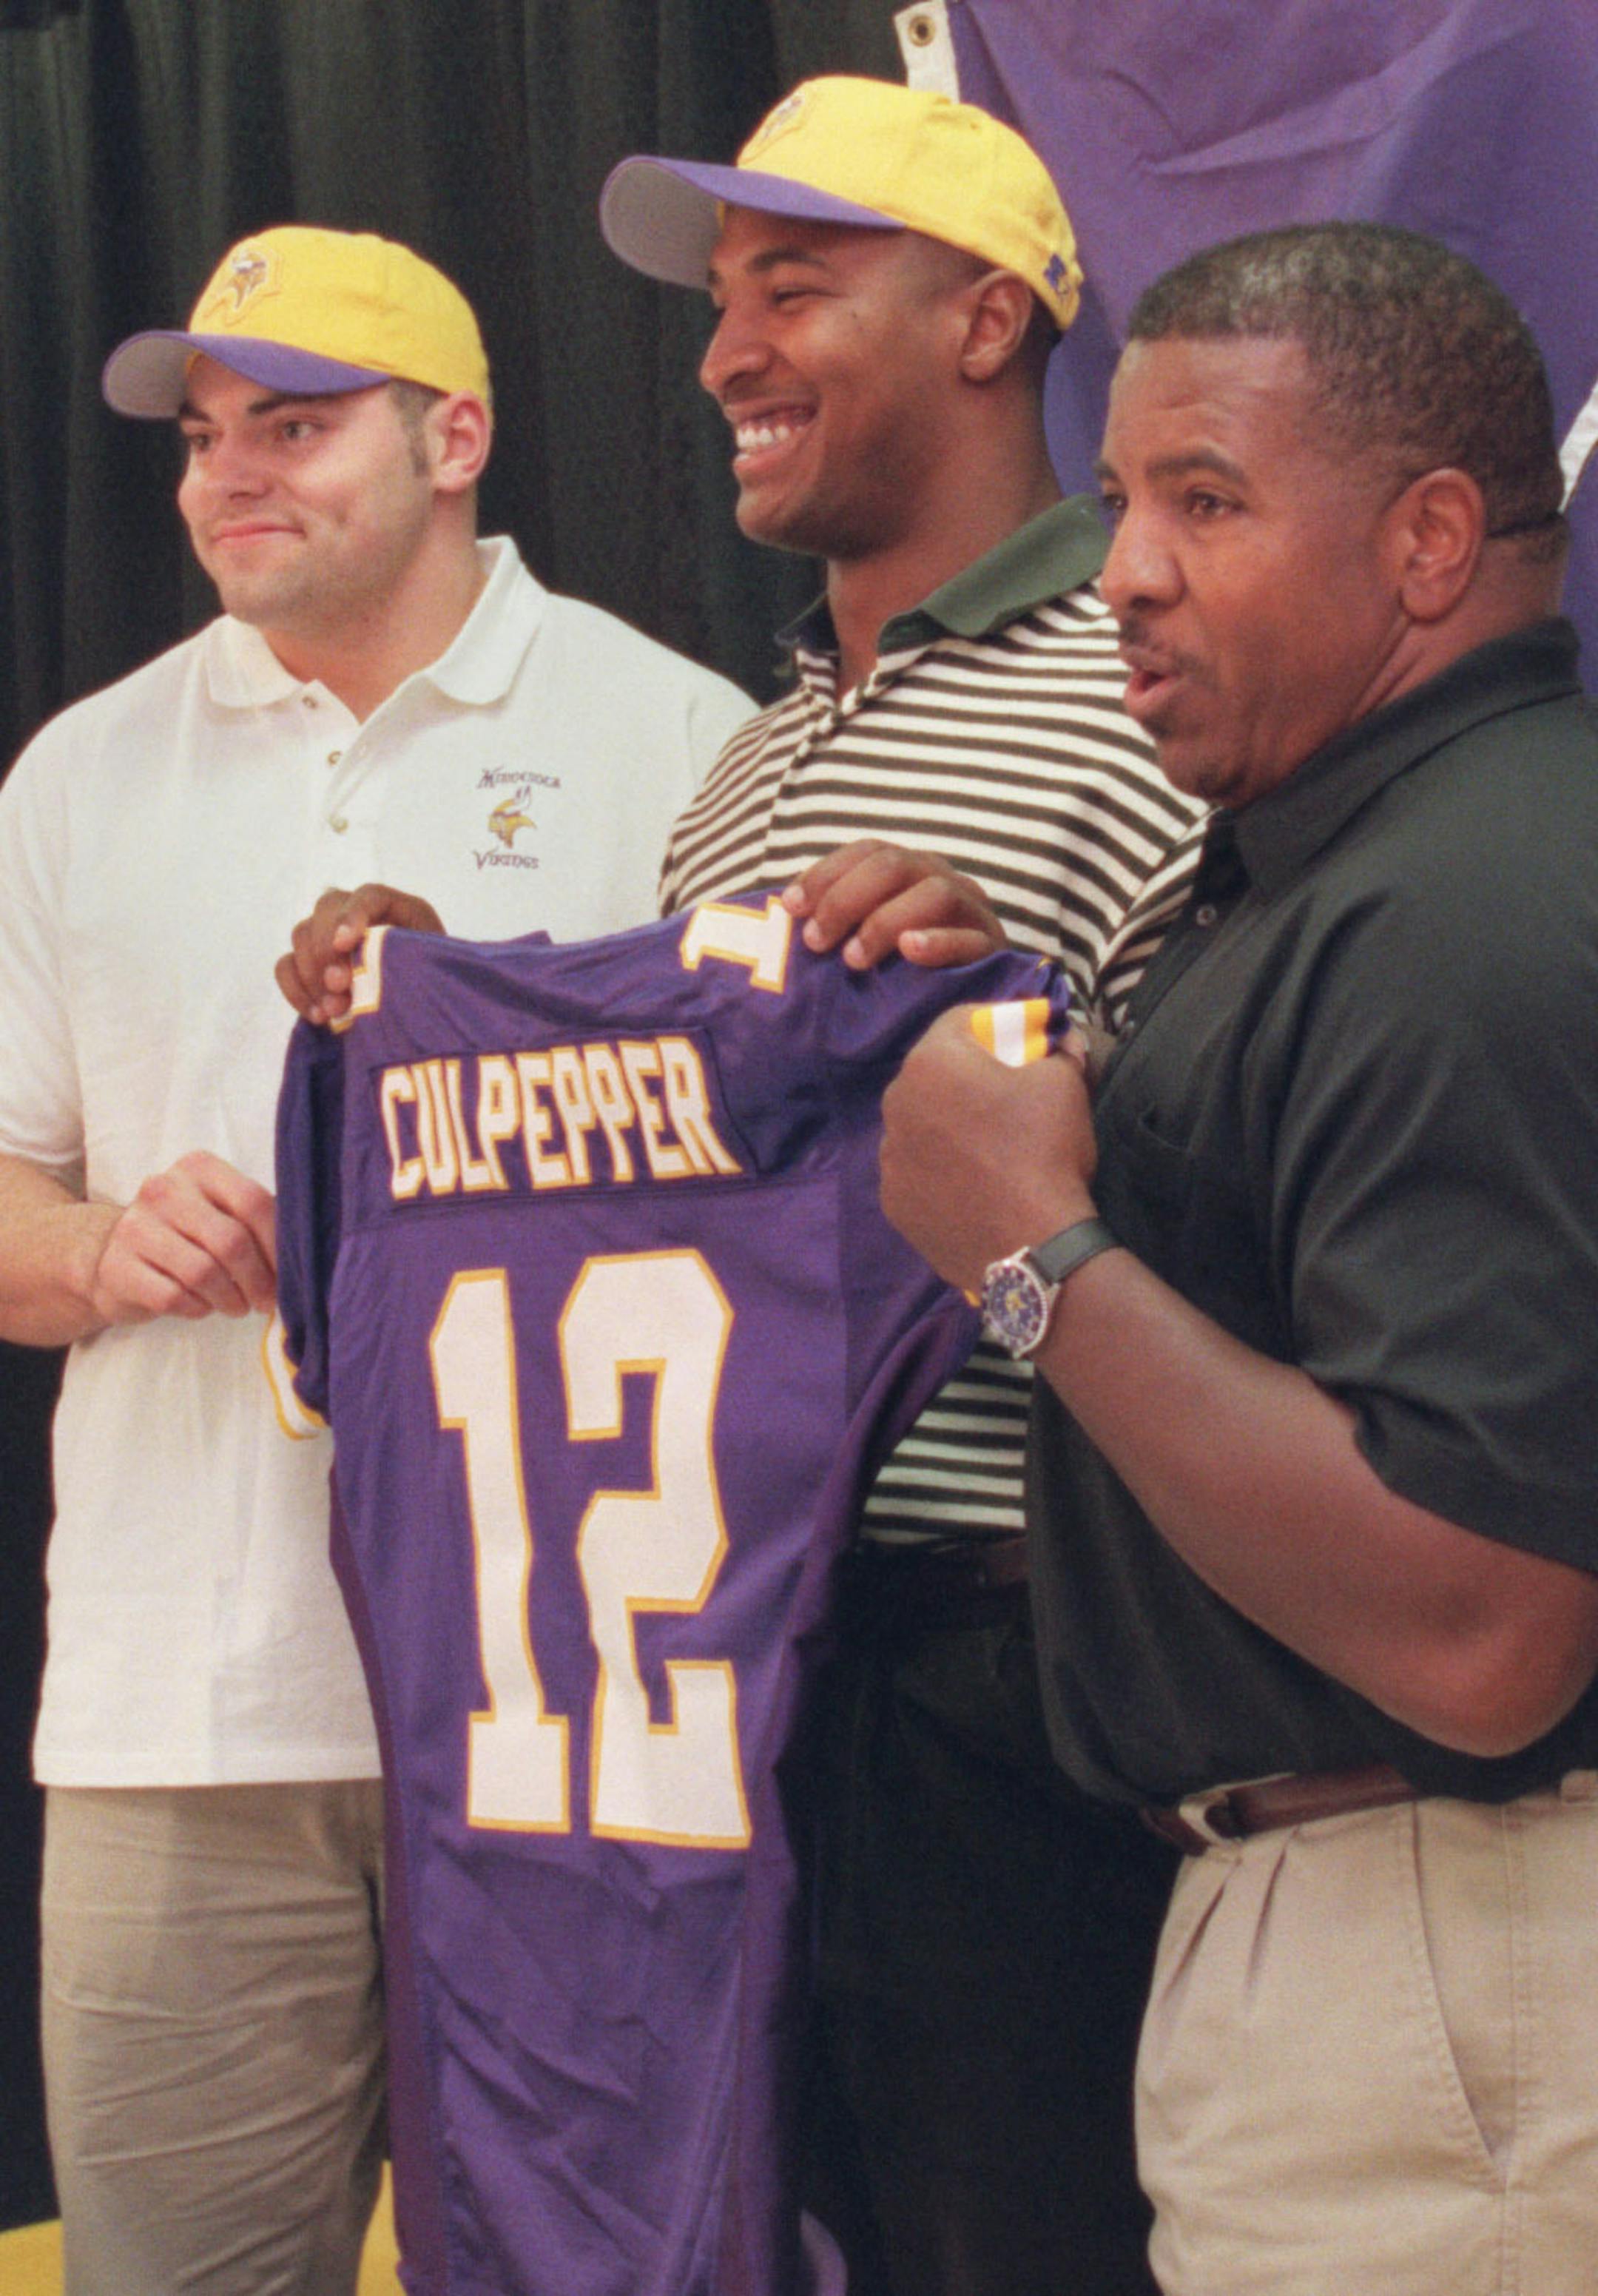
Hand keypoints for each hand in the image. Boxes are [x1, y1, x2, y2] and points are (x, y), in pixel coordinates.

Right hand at [89, 1151, 276, 1324]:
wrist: (116, 1259)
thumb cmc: (185, 1236)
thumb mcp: (218, 1213)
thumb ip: (255, 1222)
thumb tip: (302, 1257)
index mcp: (198, 1168)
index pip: (253, 1202)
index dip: (278, 1245)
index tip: (289, 1275)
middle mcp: (163, 1189)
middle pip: (231, 1241)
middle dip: (258, 1280)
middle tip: (266, 1302)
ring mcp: (135, 1226)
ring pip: (203, 1272)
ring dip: (230, 1299)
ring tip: (237, 1306)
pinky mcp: (118, 1266)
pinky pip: (173, 1297)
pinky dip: (196, 1309)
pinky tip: (201, 1306)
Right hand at [276, 883, 444, 1023]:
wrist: (424, 1020)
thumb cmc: (435, 992)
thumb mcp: (431, 973)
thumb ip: (402, 961)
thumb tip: (364, 966)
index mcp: (401, 910)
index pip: (370, 896)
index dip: (352, 915)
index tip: (344, 944)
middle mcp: (361, 915)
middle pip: (326, 908)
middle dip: (327, 948)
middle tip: (339, 985)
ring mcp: (331, 937)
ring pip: (301, 935)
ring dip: (313, 974)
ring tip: (336, 1010)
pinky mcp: (311, 965)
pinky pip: (286, 967)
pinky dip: (296, 991)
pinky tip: (319, 1016)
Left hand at [784, 841, 1004, 970]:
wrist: (967, 1016)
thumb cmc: (901, 974)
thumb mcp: (864, 941)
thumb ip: (837, 922)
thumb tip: (784, 910)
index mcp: (908, 871)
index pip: (868, 852)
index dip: (826, 873)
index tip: (791, 906)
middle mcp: (940, 879)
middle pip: (894, 865)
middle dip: (846, 899)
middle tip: (816, 942)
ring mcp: (971, 911)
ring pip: (934, 893)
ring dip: (885, 921)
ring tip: (855, 959)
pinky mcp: (992, 950)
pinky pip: (970, 939)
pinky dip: (938, 942)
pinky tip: (909, 951)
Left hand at [879, 1006, 1097, 1293]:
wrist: (1031, 1245)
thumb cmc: (1044, 1151)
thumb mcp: (1065, 1085)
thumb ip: (1059, 1052)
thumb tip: (1064, 1040)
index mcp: (932, 1061)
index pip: (961, 1020)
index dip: (996, 1024)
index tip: (1022, 1041)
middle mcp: (896, 1103)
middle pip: (935, 1074)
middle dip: (968, 1077)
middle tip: (1007, 1098)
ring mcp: (889, 1158)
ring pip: (921, 1125)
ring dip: (948, 1126)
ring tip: (988, 1151)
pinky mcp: (894, 1203)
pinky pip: (917, 1172)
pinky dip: (939, 1172)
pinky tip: (972, 1189)